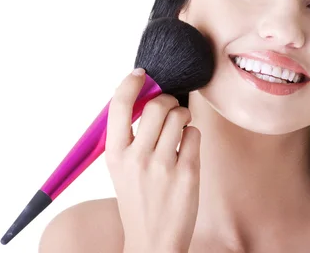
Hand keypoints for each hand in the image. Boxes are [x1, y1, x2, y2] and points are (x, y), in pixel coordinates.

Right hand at [105, 68, 200, 252]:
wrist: (152, 240)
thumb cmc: (138, 198)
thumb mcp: (121, 168)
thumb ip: (129, 136)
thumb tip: (146, 96)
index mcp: (114, 154)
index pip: (118, 105)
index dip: (131, 83)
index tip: (142, 74)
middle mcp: (136, 157)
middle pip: (156, 105)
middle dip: (167, 101)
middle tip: (170, 109)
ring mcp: (162, 166)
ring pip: (179, 115)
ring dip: (182, 117)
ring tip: (179, 130)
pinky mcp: (187, 173)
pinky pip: (194, 134)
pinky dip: (192, 136)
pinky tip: (186, 149)